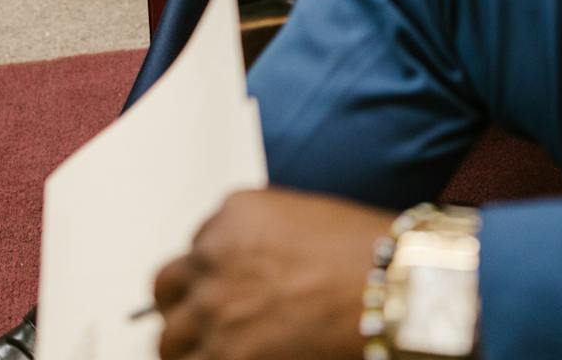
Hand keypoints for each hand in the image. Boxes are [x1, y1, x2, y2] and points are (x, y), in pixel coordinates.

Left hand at [154, 187, 391, 359]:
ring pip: (170, 338)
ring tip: (213, 351)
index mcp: (234, 216)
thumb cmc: (368, 254)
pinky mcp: (225, 356)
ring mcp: (214, 310)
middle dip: (182, 303)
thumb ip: (262, 240)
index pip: (197, 244)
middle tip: (199, 320)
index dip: (211, 269)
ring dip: (189, 344)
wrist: (392, 289)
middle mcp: (213, 258)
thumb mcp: (306, 220)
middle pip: (168, 287)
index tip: (222, 284)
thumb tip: (249, 274)